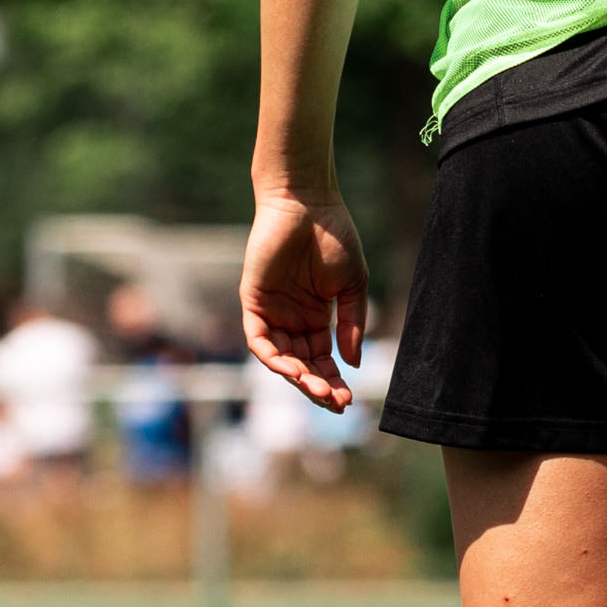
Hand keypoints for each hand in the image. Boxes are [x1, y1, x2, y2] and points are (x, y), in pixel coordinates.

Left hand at [242, 191, 371, 412]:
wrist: (308, 204)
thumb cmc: (334, 237)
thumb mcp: (353, 285)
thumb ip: (351, 324)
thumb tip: (352, 364)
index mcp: (317, 317)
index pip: (323, 360)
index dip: (334, 381)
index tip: (349, 400)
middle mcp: (292, 320)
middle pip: (302, 365)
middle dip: (317, 387)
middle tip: (334, 402)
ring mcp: (272, 312)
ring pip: (280, 358)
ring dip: (296, 378)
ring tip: (315, 389)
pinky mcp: (253, 302)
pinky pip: (258, 340)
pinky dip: (272, 358)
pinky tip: (292, 368)